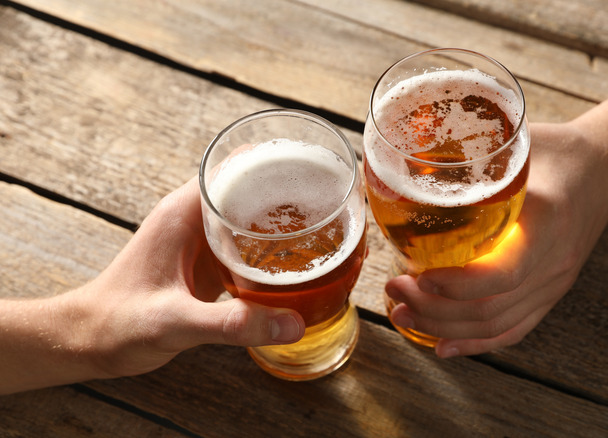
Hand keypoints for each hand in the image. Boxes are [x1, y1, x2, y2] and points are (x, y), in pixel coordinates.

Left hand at [22, 177, 303, 388]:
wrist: (88, 343)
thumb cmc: (117, 323)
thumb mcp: (176, 322)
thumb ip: (233, 324)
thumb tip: (294, 324)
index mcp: (184, 212)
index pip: (235, 167)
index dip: (275, 162)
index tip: (315, 167)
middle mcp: (196, 219)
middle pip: (253, 189)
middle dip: (292, 192)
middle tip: (335, 202)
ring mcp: (203, 242)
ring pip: (253, 218)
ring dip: (286, 222)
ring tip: (330, 228)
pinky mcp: (207, 266)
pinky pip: (249, 247)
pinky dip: (276, 251)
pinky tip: (301, 265)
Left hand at [385, 122, 607, 357]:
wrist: (605, 170)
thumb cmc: (555, 151)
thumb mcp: (517, 142)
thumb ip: (470, 155)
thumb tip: (404, 156)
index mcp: (548, 220)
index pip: (504, 273)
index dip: (456, 285)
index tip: (416, 275)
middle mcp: (555, 260)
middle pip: (492, 308)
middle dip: (435, 308)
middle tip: (394, 290)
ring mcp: (555, 283)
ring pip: (497, 324)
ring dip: (445, 327)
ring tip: (403, 313)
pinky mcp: (551, 293)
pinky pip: (514, 329)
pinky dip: (475, 343)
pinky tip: (442, 346)